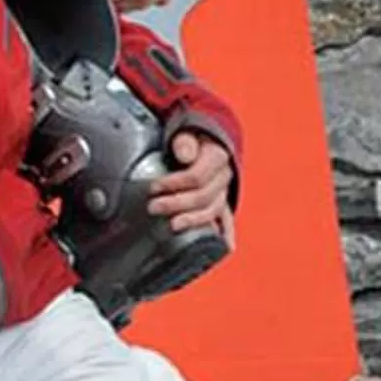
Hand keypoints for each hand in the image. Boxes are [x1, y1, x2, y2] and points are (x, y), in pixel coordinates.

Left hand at [150, 128, 236, 243]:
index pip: (196, 177)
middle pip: (203, 196)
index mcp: (216, 157)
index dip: (173, 183)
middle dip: (176, 204)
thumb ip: (185, 142)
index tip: (153, 187)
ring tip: (172, 225)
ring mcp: (224, 192)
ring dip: (193, 220)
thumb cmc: (190, 139)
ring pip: (212, 211)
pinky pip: (227, 220)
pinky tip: (224, 247)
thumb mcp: (186, 133)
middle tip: (153, 207)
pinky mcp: (222, 202)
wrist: (204, 141)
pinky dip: (227, 234)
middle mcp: (224, 177)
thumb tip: (185, 155)